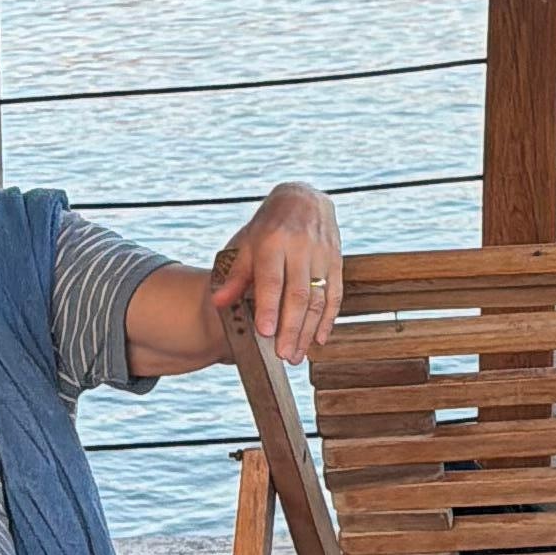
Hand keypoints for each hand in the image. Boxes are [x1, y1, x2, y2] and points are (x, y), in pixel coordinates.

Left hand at [207, 186, 341, 364]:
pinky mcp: (337, 260)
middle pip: (297, 294)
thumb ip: (234, 275)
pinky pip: (335, 294)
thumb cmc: (267, 227)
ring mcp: (322, 254)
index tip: (265, 333)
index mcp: (272, 242)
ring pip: (318, 298)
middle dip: (291, 328)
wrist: (303, 199)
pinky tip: (319, 339)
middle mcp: (300, 247)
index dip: (269, 307)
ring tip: (296, 355)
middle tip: (283, 355)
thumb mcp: (245, 244)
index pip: (271, 279)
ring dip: (308, 330)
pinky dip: (328, 319)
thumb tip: (219, 303)